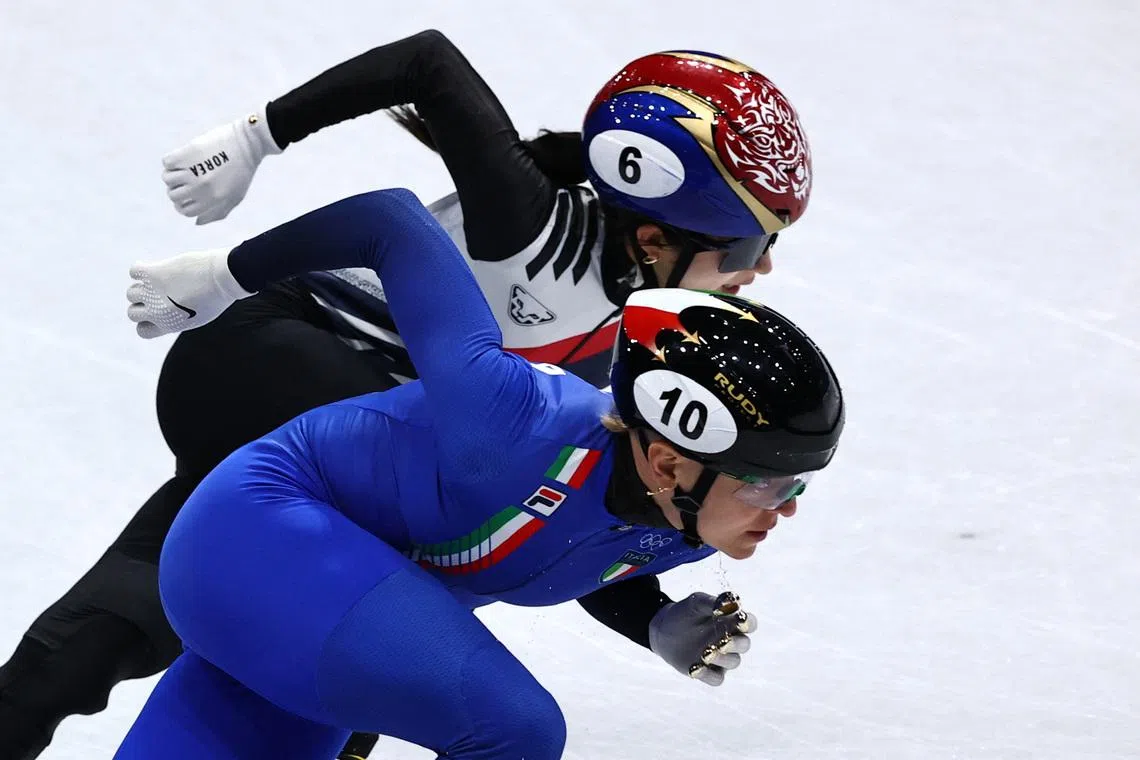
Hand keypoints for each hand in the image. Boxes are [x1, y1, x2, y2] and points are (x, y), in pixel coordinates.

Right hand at [126, 248, 252, 337]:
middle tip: (159, 294)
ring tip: (162, 280)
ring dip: (144, 286)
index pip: (142, 331)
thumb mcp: (198, 315)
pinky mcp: (153, 273)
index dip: (148, 321)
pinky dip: (141, 269)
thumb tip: (164, 310)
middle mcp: (156, 312)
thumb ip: (178, 316)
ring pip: (131, 293)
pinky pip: (134, 270)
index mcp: (168, 325)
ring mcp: (153, 293)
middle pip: (132, 313)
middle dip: (143, 304)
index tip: (158, 311)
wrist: (223, 278)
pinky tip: (157, 268)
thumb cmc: (217, 296)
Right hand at [161, 107, 282, 224]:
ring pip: (167, 179)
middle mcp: (201, 188)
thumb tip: (196, 222)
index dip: (182, 205)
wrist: (246, 142)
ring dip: (172, 173)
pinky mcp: (188, 153)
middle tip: (185, 179)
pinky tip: (184, 157)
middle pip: (174, 195)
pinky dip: (172, 160)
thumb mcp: (236, 196)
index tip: (184, 196)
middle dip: (176, 189)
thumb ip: (218, 212)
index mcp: (213, 200)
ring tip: (184, 167)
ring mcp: (194, 171)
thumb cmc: (242, 171)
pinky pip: (167, 162)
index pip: (186, 211)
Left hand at [649, 591, 756, 686]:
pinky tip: (694, 667)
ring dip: (722, 658)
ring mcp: (721, 658)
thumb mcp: (696, 603)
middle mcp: (731, 641)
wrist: (663, 630)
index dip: (748, 622)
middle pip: (744, 645)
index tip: (740, 619)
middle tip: (722, 642)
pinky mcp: (708, 672)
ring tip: (705, 652)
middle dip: (736, 644)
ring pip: (733, 662)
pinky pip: (716, 678)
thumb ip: (713, 602)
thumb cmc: (686, 613)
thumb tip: (731, 603)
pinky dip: (707, 674)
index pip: (750, 623)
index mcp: (731, 622)